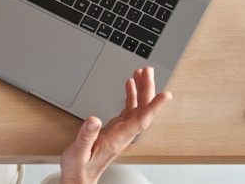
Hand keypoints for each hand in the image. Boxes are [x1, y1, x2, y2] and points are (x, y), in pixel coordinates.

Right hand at [59, 67, 171, 183]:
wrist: (79, 177)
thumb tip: (94, 119)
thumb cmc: (79, 167)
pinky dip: (131, 95)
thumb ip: (86, 136)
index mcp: (118, 139)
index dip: (154, 107)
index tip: (166, 95)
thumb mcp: (78, 151)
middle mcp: (123, 134)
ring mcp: (121, 130)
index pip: (141, 120)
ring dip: (141, 89)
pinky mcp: (116, 128)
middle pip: (142, 109)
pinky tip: (130, 85)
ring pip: (138, 107)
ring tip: (141, 72)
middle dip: (148, 89)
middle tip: (148, 71)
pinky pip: (129, 109)